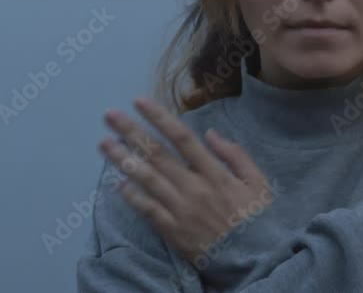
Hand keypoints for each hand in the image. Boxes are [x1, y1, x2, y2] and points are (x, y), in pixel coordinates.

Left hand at [98, 97, 274, 262]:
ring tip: (104, 144)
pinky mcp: (173, 231)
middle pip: (157, 154)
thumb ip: (235, 155)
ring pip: (147, 180)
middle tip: (110, 116)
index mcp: (214, 173)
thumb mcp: (258, 182)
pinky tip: (118, 183)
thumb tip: (210, 133)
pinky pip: (148, 211)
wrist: (255, 260)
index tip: (139, 101)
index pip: (182, 138)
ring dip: (123, 160)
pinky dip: (132, 197)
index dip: (159, 118)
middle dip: (131, 132)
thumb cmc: (258, 219)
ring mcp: (181, 210)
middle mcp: (194, 188)